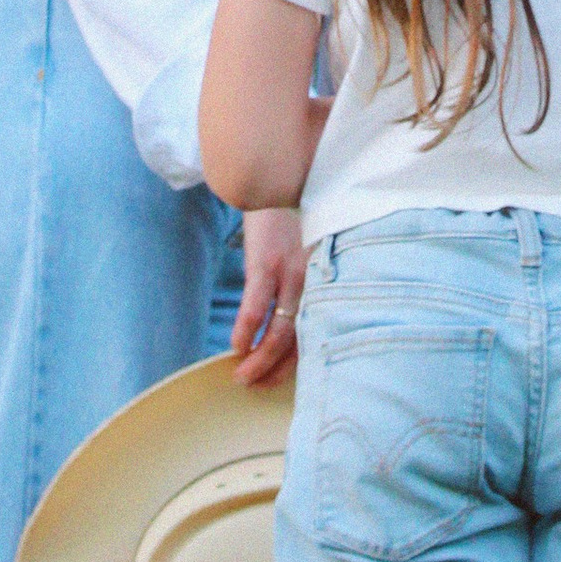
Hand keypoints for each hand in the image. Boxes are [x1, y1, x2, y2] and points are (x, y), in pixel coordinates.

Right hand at [230, 206, 309, 385]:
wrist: (277, 175)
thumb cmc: (291, 216)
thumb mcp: (307, 247)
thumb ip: (304, 278)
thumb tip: (291, 316)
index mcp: (324, 279)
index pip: (317, 331)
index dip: (298, 362)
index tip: (280, 382)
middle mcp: (313, 280)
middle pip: (301, 337)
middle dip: (277, 369)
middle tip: (256, 386)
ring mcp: (290, 272)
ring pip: (280, 329)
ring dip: (259, 359)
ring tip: (243, 377)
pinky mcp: (266, 261)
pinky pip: (257, 307)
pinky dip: (246, 332)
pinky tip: (236, 347)